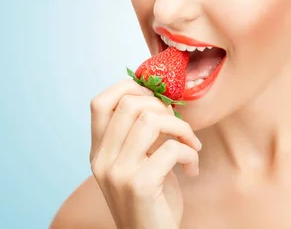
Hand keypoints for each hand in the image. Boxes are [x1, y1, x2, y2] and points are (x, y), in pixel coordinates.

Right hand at [89, 79, 201, 228]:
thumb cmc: (152, 202)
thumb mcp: (140, 163)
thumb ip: (141, 134)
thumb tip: (162, 98)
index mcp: (99, 152)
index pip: (100, 102)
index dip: (129, 89)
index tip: (156, 100)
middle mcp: (102, 160)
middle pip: (129, 104)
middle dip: (163, 108)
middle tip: (178, 128)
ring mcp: (117, 173)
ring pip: (150, 120)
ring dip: (182, 128)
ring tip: (190, 145)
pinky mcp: (139, 186)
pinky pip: (171, 148)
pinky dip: (190, 154)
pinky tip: (191, 169)